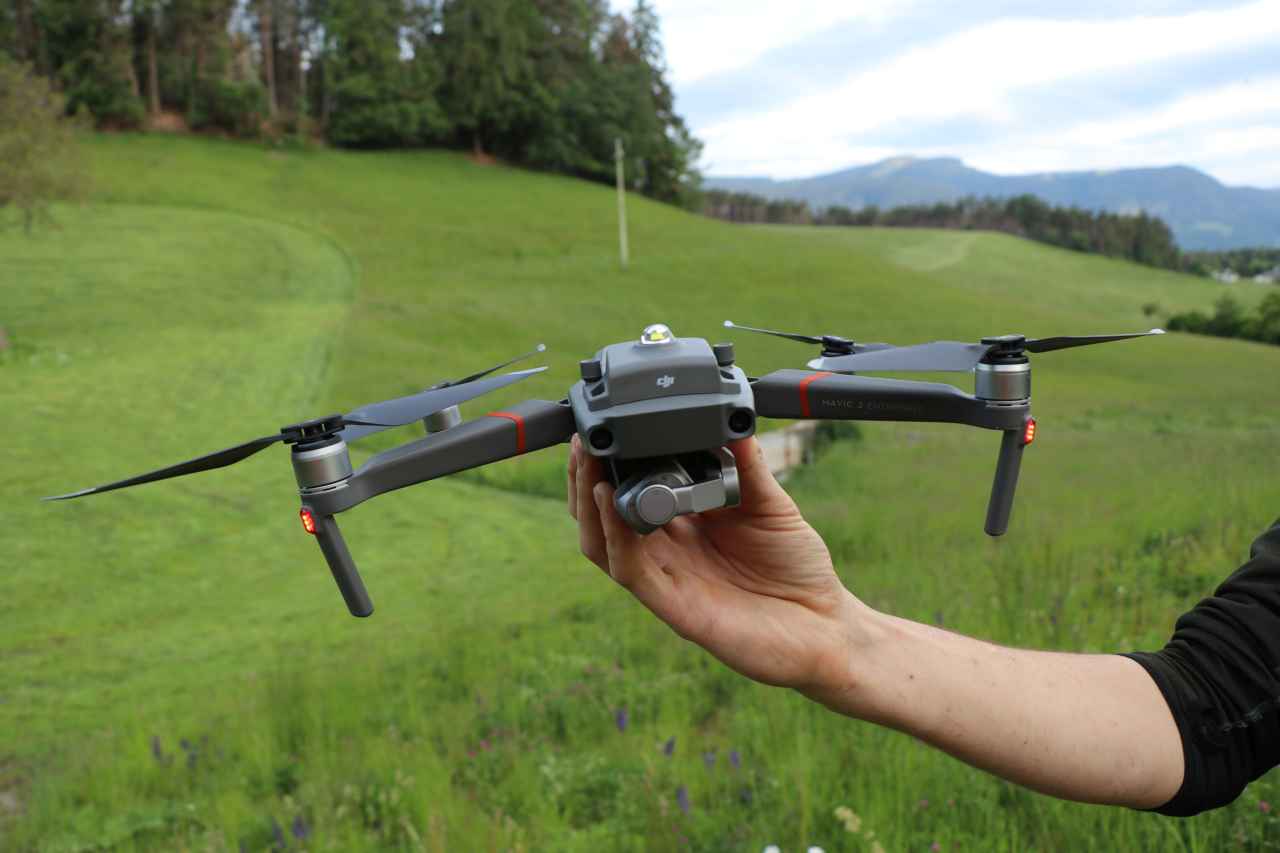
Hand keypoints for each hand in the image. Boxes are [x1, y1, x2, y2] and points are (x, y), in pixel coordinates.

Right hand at [567, 434, 862, 691]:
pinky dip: (615, 536)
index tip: (599, 432)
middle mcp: (667, 553)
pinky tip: (612, 505)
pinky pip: (631, 571)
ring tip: (587, 467)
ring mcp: (667, 580)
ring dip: (589, 505)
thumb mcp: (772, 504)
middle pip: (603, 518)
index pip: (629, 493)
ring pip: (603, 545)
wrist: (826, 626)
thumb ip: (748, 465)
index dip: (606, 466)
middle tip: (583, 443)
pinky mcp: (675, 607)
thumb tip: (732, 420)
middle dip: (584, 480)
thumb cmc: (798, 569)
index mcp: (683, 526)